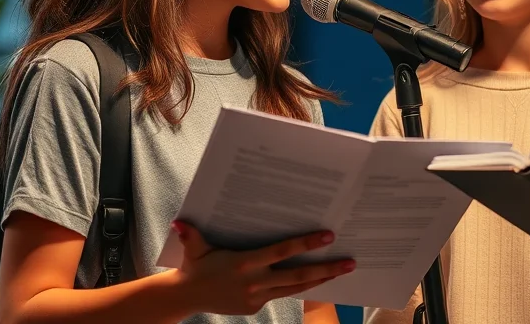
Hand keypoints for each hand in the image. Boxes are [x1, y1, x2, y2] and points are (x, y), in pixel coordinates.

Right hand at [172, 220, 355, 314]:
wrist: (186, 297)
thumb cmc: (195, 266)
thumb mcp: (194, 249)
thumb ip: (191, 235)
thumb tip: (179, 223)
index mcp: (246, 263)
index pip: (282, 252)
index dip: (305, 243)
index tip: (327, 236)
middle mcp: (256, 281)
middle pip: (298, 275)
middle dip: (326, 268)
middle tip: (350, 262)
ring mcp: (258, 296)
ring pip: (297, 288)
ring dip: (322, 279)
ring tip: (343, 270)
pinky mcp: (257, 306)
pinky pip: (284, 294)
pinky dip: (302, 287)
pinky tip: (319, 278)